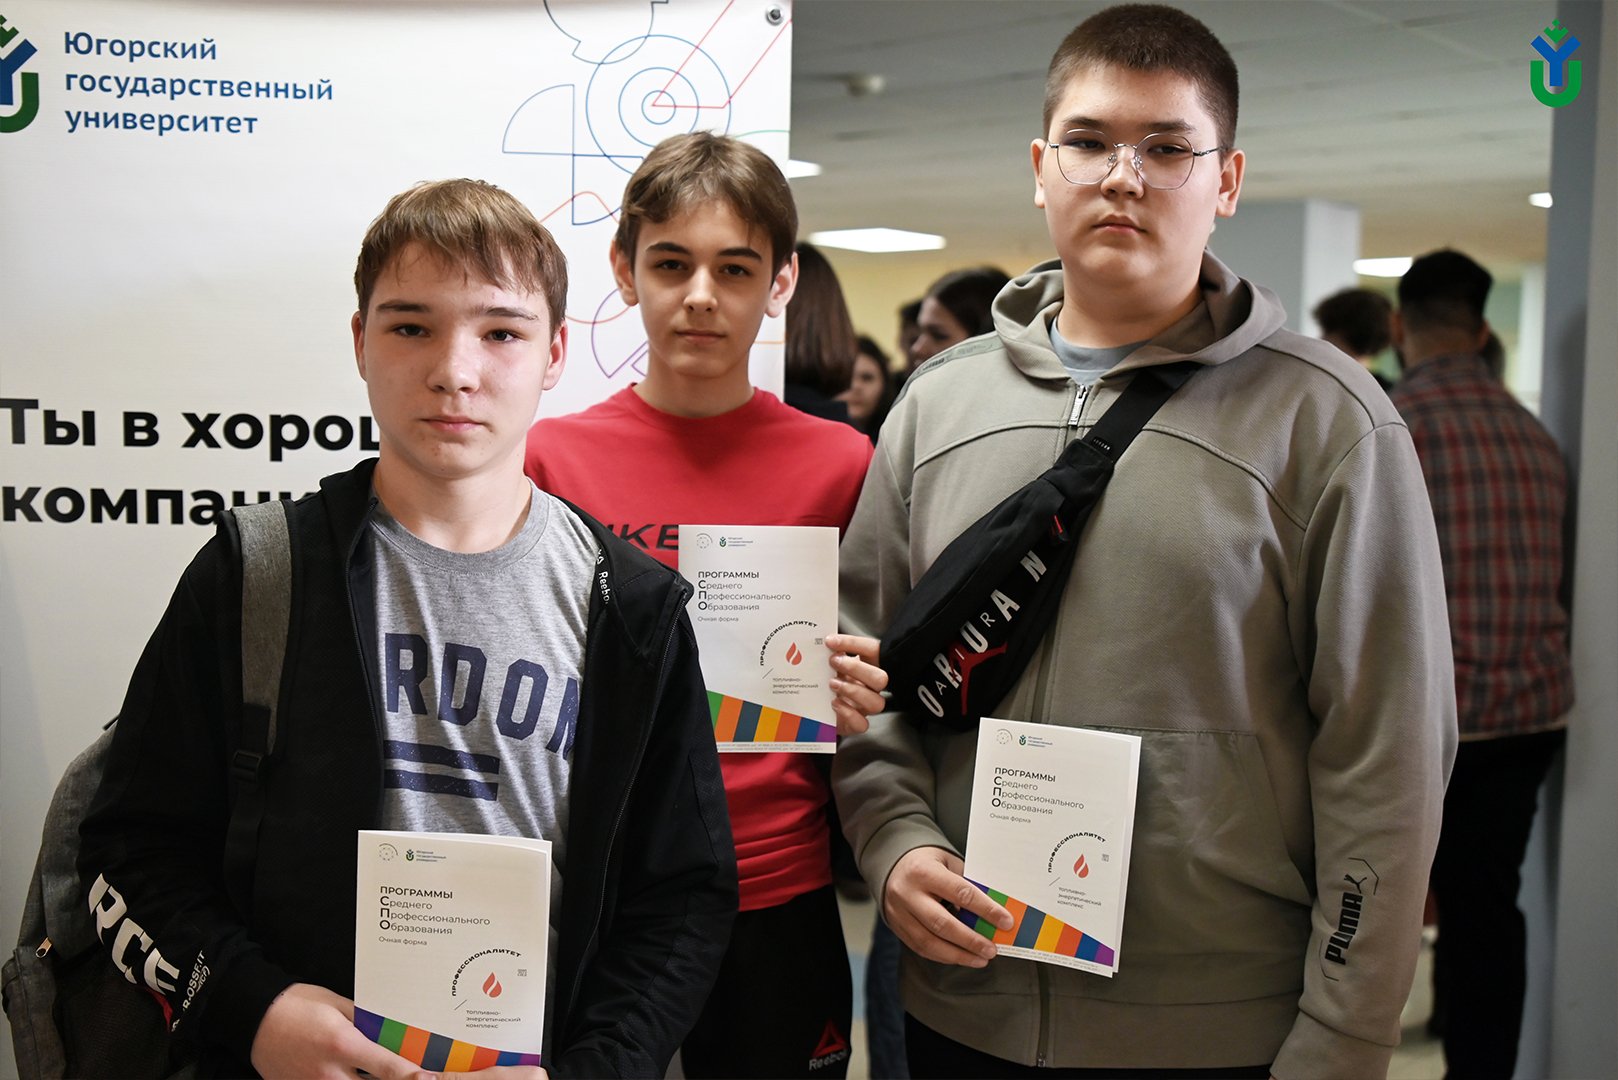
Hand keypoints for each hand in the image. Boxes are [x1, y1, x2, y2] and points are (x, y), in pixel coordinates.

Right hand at [251, 983, 425, 1079]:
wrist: (253, 1018)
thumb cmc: (298, 1004)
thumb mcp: (338, 1005)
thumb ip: (368, 1021)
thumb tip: (394, 1031)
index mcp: (343, 1044)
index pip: (387, 1067)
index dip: (411, 1076)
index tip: (428, 1079)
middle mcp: (329, 1072)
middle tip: (408, 1075)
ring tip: (380, 1074)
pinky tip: (352, 1076)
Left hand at [825, 633, 887, 734]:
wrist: (819, 709)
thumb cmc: (828, 681)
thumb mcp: (829, 664)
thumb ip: (829, 653)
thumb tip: (820, 641)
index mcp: (867, 667)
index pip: (873, 650)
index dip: (854, 643)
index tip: (830, 641)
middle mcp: (870, 687)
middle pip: (880, 678)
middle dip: (856, 668)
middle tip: (833, 662)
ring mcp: (865, 707)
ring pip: (877, 703)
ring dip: (853, 691)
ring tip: (832, 683)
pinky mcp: (856, 724)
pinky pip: (862, 724)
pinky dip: (849, 714)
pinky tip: (834, 703)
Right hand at [883, 847, 1012, 967]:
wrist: (892, 865)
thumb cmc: (927, 863)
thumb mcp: (948, 863)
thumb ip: (968, 883)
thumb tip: (995, 910)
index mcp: (924, 871)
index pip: (960, 893)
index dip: (986, 909)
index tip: (1005, 922)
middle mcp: (907, 893)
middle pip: (942, 923)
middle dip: (971, 940)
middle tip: (992, 949)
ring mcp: (899, 913)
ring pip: (929, 942)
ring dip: (958, 955)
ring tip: (980, 959)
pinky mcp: (897, 927)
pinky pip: (921, 948)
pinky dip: (944, 956)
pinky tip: (960, 957)